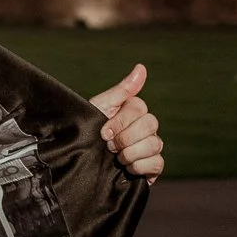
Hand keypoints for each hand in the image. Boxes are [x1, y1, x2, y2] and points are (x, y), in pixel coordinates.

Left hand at [90, 63, 163, 179]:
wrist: (79, 162)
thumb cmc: (88, 132)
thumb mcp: (99, 108)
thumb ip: (121, 90)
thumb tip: (141, 67)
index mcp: (133, 112)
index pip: (139, 108)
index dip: (120, 122)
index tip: (103, 132)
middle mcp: (145, 128)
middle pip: (151, 124)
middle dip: (125, 138)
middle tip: (109, 146)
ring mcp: (150, 147)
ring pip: (155, 144)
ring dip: (130, 153)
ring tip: (117, 158)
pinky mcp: (152, 167)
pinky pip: (158, 163)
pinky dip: (140, 167)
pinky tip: (127, 168)